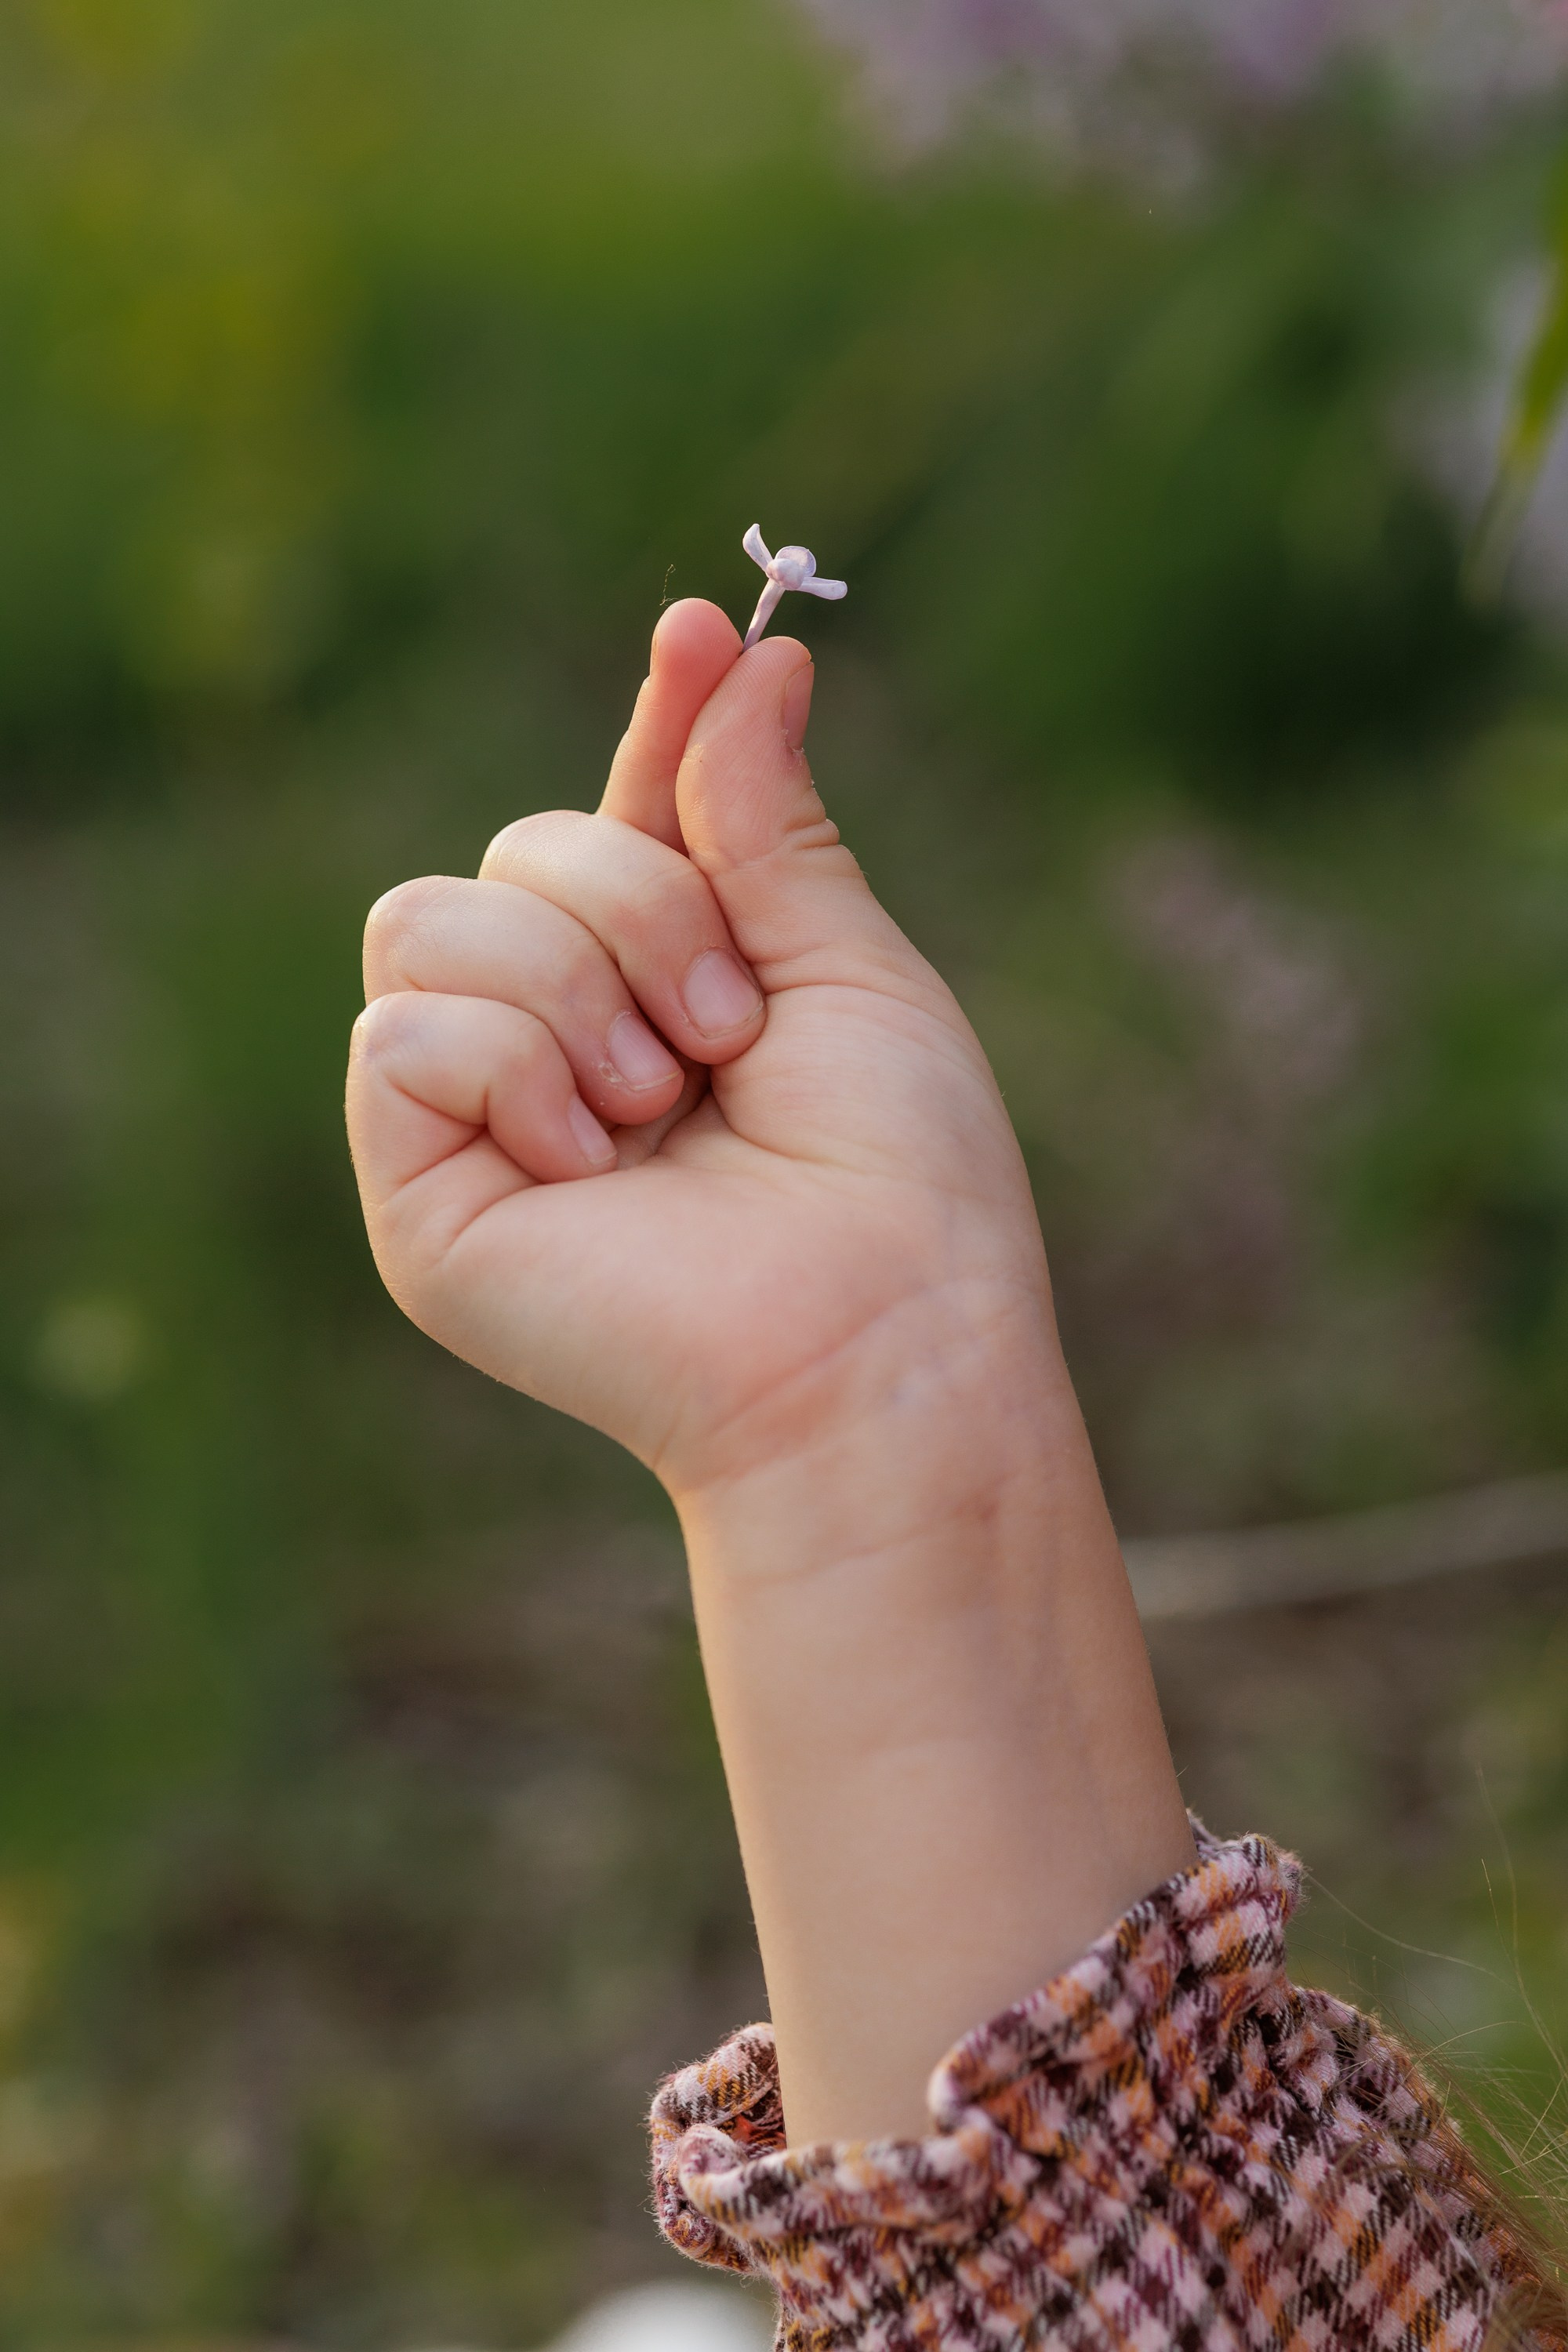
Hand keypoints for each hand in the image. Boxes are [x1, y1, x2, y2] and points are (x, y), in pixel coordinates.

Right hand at [346, 599, 1191, 2143]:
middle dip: (640, 904)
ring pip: (433, 917)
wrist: (875, 1340)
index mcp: (673, 983)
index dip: (657, 723)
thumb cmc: (898, 1180)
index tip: (702, 629)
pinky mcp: (419, 1190)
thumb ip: (767, 820)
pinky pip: (400, 1031)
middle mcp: (567, 1035)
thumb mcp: (846, 968)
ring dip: (577, 985)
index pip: (625, 817)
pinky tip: (587, 1159)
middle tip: (727, 1030)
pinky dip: (510, 1065)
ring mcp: (485, 1110)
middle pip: (518, 845)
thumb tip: (750, 653)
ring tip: (660, 1104)